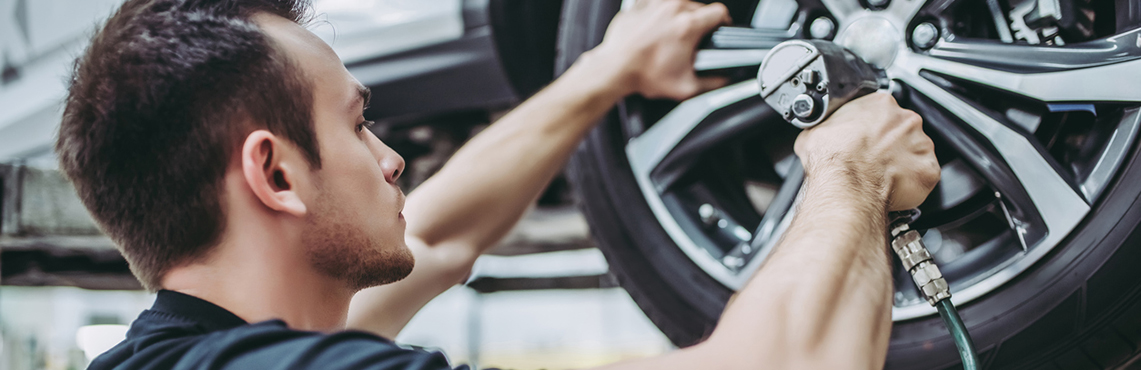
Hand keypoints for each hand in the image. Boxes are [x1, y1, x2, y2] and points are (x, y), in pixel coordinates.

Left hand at [585, 0, 730, 99]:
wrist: (614, 69)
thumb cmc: (643, 75)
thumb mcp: (685, 87)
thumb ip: (712, 83)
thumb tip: (725, 80)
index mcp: (687, 25)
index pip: (719, 12)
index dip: (723, 21)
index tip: (720, 27)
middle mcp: (672, 9)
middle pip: (698, 7)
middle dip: (699, 22)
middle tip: (692, 40)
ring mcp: (654, 4)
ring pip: (678, 3)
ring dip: (679, 16)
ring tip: (673, 34)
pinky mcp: (639, 5)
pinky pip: (656, 3)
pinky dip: (659, 14)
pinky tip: (657, 29)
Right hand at [793, 93, 939, 210]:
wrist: (845, 186)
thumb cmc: (832, 160)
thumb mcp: (814, 133)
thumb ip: (827, 127)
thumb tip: (819, 134)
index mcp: (880, 104)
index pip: (881, 110)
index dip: (872, 127)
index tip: (864, 138)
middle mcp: (905, 120)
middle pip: (902, 129)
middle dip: (890, 144)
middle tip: (871, 160)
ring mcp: (921, 144)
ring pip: (915, 152)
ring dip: (902, 163)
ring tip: (880, 176)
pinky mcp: (928, 169)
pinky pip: (924, 175)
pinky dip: (912, 182)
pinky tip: (893, 187)